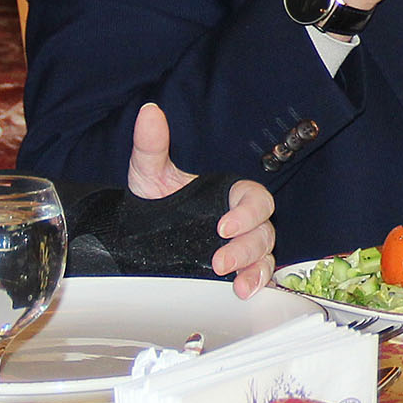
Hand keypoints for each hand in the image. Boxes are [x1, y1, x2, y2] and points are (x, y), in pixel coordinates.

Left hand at [128, 102, 280, 295]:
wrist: (137, 234)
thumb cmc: (152, 200)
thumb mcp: (149, 172)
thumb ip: (152, 145)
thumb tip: (149, 112)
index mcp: (229, 194)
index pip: (254, 198)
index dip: (246, 212)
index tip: (223, 227)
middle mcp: (241, 219)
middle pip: (264, 229)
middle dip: (246, 247)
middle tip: (219, 261)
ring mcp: (241, 243)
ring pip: (265, 252)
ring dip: (254, 267)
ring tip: (236, 282)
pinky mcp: (237, 266)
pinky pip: (260, 272)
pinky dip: (257, 281)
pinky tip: (244, 290)